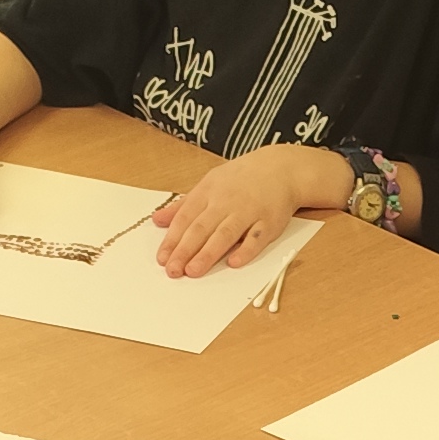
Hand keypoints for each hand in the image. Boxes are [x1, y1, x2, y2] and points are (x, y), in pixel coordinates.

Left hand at [155, 148, 316, 276]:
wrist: (280, 168)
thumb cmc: (241, 179)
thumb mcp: (209, 184)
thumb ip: (184, 205)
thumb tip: (158, 220)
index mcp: (208, 192)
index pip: (186, 218)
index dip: (173, 239)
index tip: (162, 258)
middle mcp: (226, 201)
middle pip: (202, 228)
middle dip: (185, 250)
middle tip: (172, 270)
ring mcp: (249, 211)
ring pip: (225, 234)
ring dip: (208, 253)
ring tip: (193, 271)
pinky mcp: (269, 222)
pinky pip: (256, 238)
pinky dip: (246, 250)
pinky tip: (233, 263)